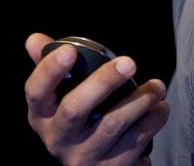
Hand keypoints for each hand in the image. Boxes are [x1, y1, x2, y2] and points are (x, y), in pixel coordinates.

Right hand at [24, 32, 168, 164]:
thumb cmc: (82, 121)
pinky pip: (137, 139)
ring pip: (111, 124)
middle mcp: (59, 139)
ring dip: (139, 99)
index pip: (35, 92)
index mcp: (43, 116)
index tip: (70, 50)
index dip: (50, 71)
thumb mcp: (62, 98)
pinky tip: (159, 107)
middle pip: (74, 109)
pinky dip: (153, 118)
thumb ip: (51, 67)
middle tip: (129, 62)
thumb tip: (34, 39)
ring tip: (157, 86)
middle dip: (103, 82)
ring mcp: (85, 157)